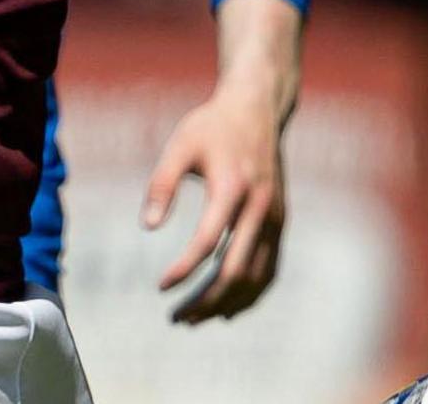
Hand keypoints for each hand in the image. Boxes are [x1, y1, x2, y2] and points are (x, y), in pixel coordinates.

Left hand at [141, 83, 286, 323]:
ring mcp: (275, 218)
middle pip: (236, 270)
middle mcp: (260, 208)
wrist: (256, 109)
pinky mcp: (280, 222)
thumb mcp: (179, 146)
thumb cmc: (211, 126)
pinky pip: (269, 269)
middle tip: (176, 318)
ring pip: (257, 277)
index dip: (184, 268)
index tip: (161, 287)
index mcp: (233, 188)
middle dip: (206, 299)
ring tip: (194, 319)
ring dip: (227, 303)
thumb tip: (147, 227)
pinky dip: (250, 293)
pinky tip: (226, 308)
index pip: (208, 241)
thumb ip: (161, 185)